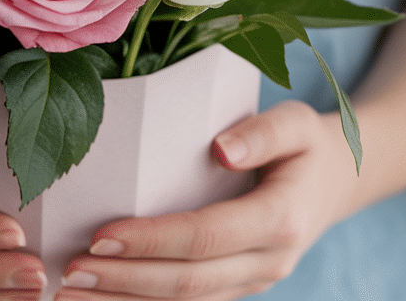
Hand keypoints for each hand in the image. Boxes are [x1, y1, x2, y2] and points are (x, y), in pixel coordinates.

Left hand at [55, 101, 358, 299]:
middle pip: (189, 282)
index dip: (152, 240)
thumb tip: (222, 149)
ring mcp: (253, 282)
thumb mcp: (297, 121)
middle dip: (125, 280)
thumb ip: (263, 131)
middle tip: (69, 270)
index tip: (100, 234)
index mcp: (281, 219)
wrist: (337, 182)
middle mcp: (269, 262)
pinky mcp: (237, 288)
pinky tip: (101, 298)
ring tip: (68, 294)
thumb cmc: (306, 143)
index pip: (206, 237)